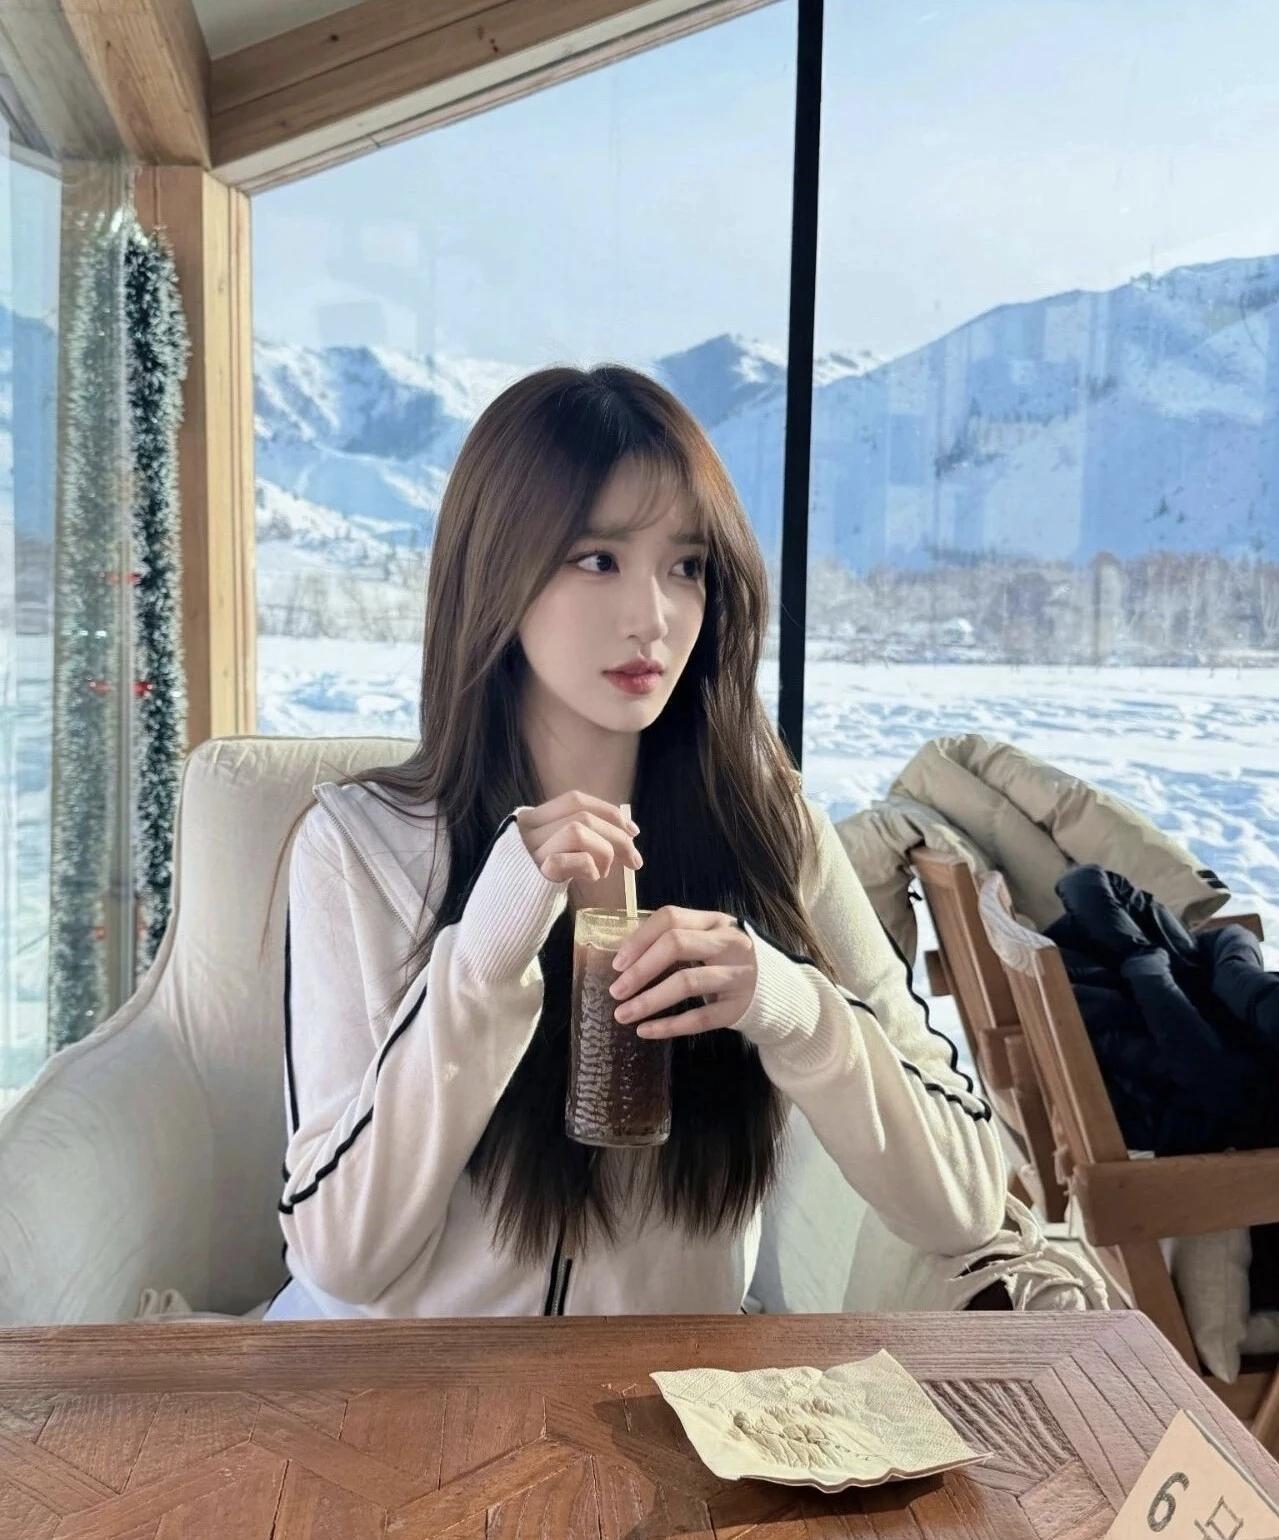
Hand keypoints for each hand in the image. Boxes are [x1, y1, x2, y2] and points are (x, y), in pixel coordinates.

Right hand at [516, 791, 642, 883]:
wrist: (499, 924)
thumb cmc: (532, 893)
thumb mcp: (552, 857)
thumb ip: (573, 840)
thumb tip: (622, 831)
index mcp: (530, 820)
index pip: (575, 800)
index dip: (608, 812)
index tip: (633, 831)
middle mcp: (525, 830)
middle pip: (582, 813)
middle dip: (617, 834)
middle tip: (635, 861)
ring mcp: (527, 851)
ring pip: (577, 829)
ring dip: (604, 850)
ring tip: (603, 873)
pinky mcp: (533, 875)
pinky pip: (567, 859)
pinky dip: (588, 866)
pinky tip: (591, 879)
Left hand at [608, 905, 757, 1038]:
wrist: (778, 992)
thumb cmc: (729, 962)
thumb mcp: (710, 940)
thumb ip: (677, 940)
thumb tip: (625, 956)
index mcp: (716, 922)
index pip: (671, 918)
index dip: (640, 939)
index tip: (618, 963)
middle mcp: (729, 944)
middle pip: (677, 944)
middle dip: (640, 968)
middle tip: (616, 990)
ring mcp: (737, 975)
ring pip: (687, 982)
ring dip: (649, 1000)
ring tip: (622, 1014)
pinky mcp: (739, 1007)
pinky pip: (699, 1018)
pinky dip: (669, 1025)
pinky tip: (645, 1030)